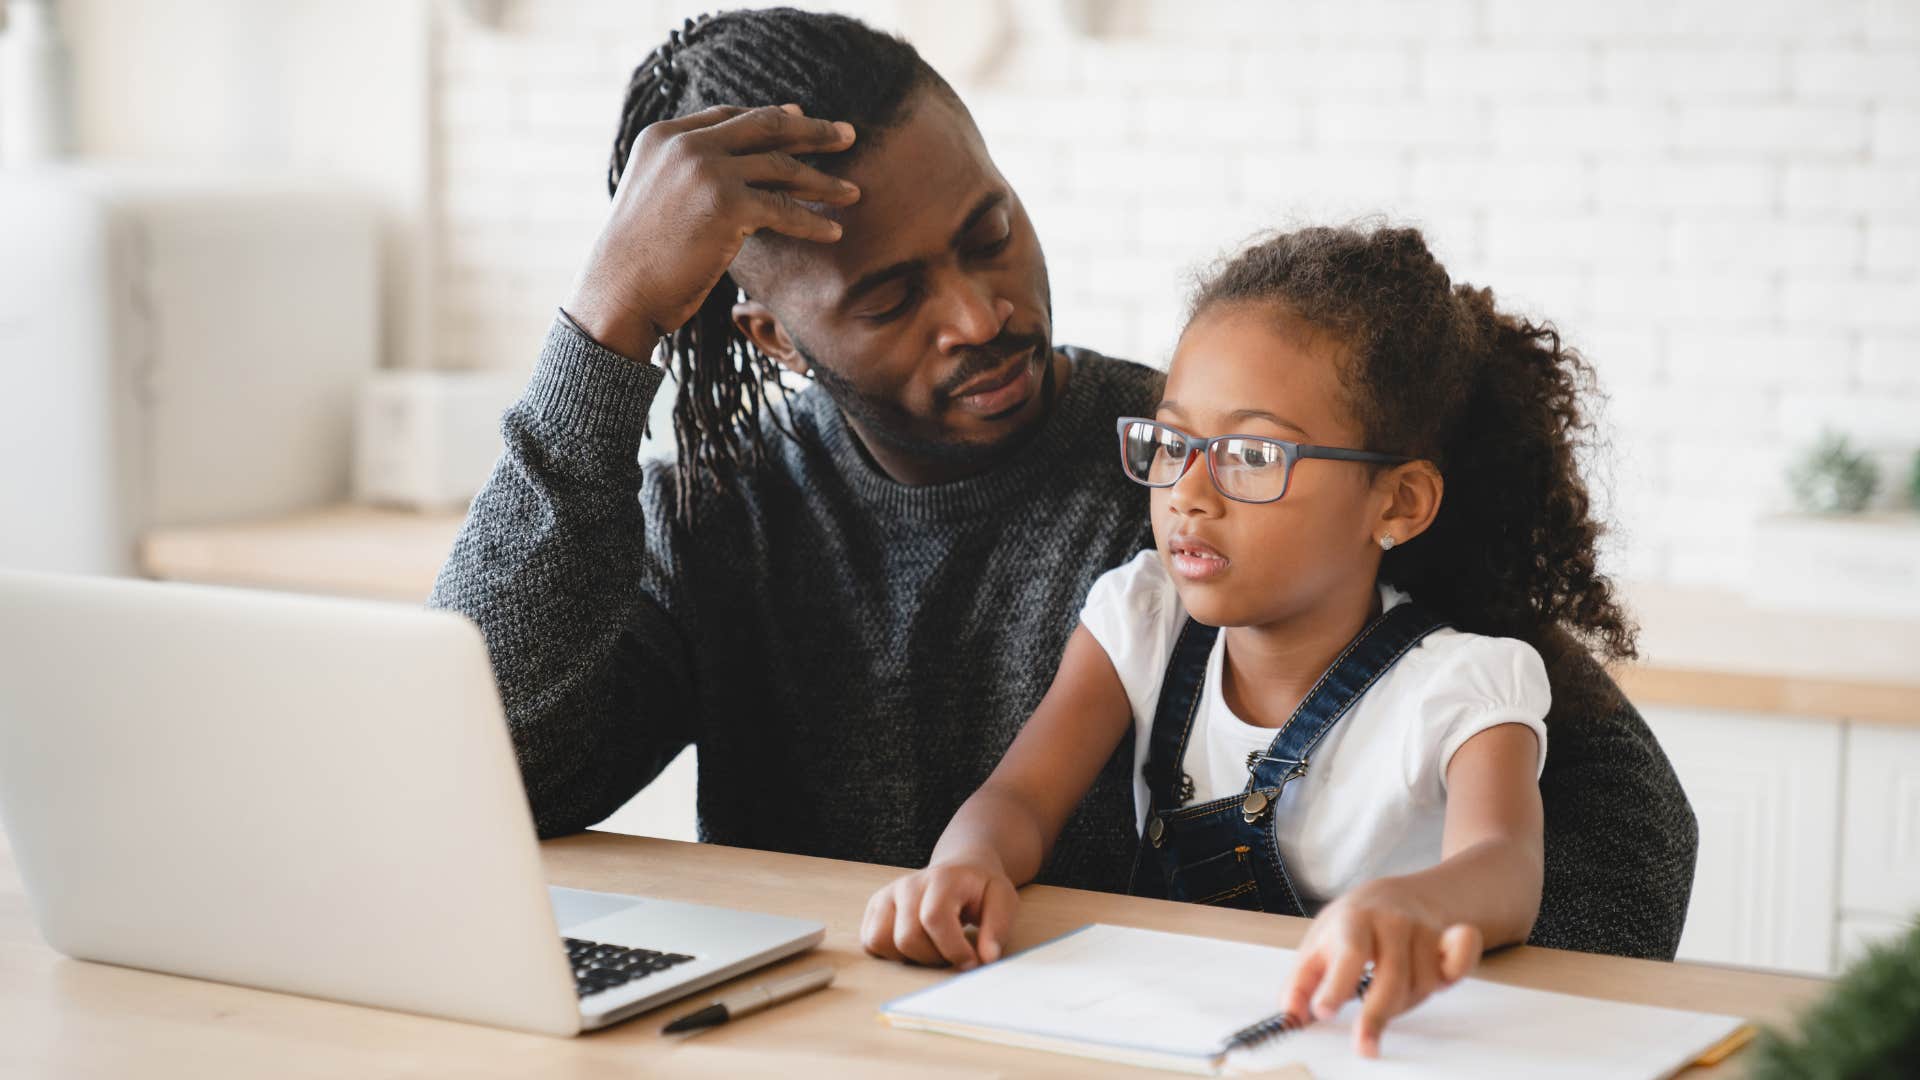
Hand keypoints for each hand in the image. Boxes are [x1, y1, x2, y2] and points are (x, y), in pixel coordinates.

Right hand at [564, 103, 861, 359]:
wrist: (619, 294)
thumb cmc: (640, 260)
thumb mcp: (656, 198)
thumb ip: (687, 174)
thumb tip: (738, 173)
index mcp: (664, 135)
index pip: (729, 116)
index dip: (771, 117)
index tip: (802, 119)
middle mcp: (685, 144)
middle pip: (764, 126)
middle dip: (812, 131)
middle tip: (848, 135)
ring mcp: (706, 170)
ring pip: (781, 167)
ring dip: (823, 180)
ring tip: (853, 192)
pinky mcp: (727, 204)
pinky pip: (784, 209)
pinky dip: (813, 221)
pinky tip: (833, 231)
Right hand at [861, 856, 1018, 970]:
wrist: (960, 870)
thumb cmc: (980, 889)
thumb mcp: (1003, 900)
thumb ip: (997, 928)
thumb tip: (986, 958)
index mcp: (941, 879)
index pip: (934, 919)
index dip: (952, 949)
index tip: (971, 961)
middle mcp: (908, 884)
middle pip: (907, 937)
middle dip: (934, 957)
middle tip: (954, 953)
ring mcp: (887, 895)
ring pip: (881, 941)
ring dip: (910, 957)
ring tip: (933, 948)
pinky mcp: (875, 908)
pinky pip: (870, 942)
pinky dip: (891, 953)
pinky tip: (916, 945)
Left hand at [1280, 878, 1483, 1057]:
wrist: (1397, 894)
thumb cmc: (1351, 927)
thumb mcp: (1318, 945)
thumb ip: (1301, 983)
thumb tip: (1289, 1018)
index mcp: (1352, 921)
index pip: (1348, 954)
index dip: (1336, 985)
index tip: (1324, 1012)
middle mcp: (1391, 922)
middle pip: (1391, 976)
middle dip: (1377, 1015)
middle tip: (1364, 1046)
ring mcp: (1424, 929)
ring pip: (1422, 983)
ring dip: (1404, 1002)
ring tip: (1386, 993)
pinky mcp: (1451, 938)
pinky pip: (1461, 961)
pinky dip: (1456, 971)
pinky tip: (1441, 978)